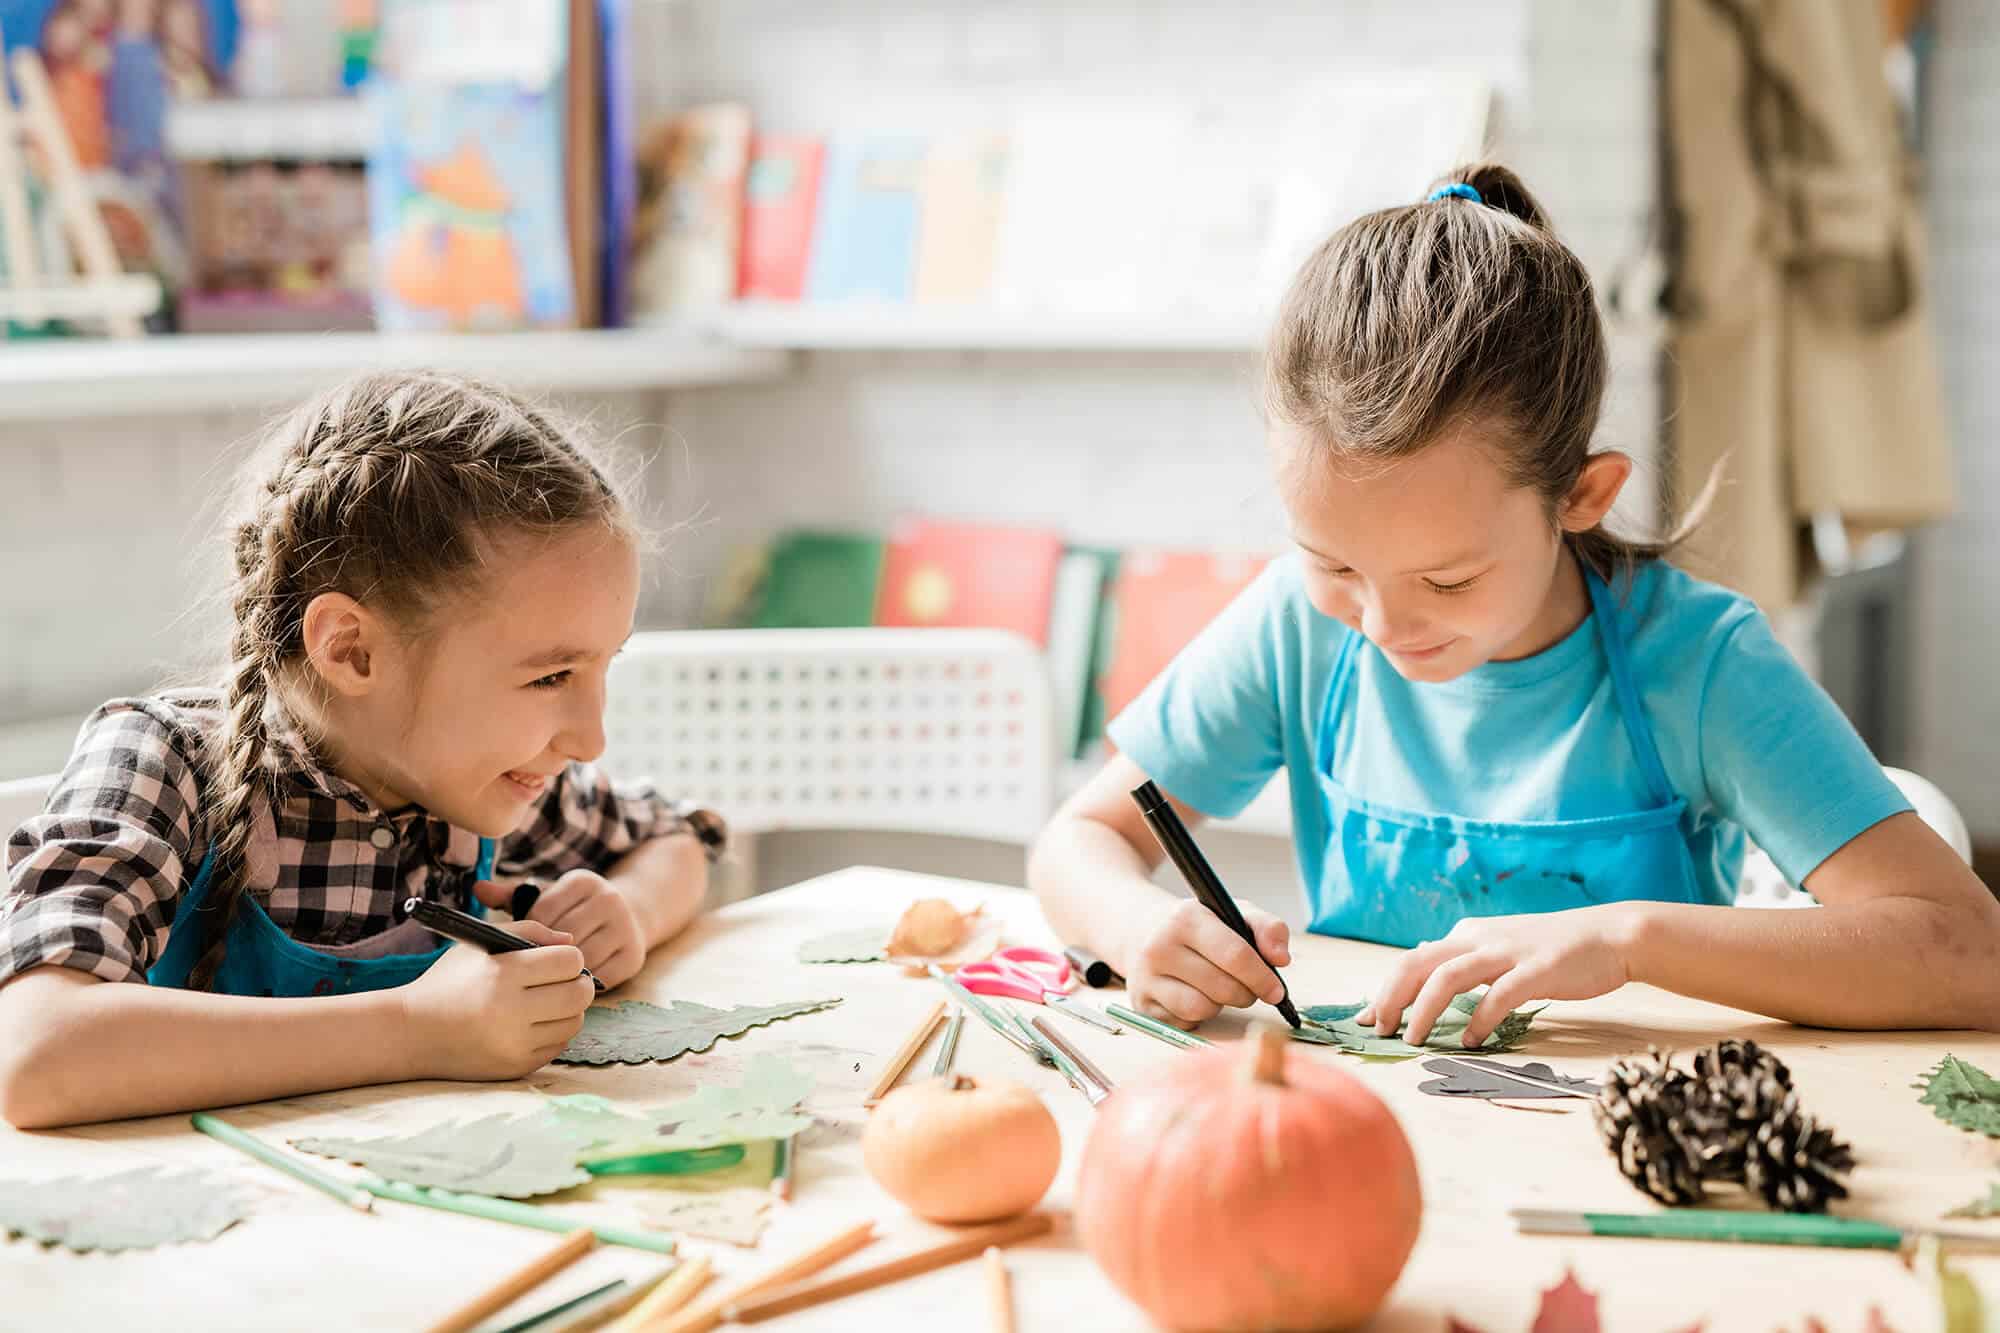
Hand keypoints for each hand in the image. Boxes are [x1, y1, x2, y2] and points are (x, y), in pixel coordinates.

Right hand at [401, 920, 593, 1079]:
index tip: (556, 961)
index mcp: (504, 974)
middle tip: (564, 981)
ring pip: (574, 1022)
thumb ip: (529, 932)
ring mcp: (514, 1044)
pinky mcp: (515, 1067)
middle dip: (578, 983)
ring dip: (568, 1009)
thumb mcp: (480, 944)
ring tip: (547, 1002)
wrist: (410, 1032)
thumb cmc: (449, 982)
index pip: (570, 961)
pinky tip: (532, 1024)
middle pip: (579, 994)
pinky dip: (553, 1033)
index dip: (568, 958)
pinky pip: (558, 1046)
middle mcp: (511, 1011)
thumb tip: (571, 944)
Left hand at [512, 869, 647, 989]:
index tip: (522, 947)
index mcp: (583, 881)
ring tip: (547, 980)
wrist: (630, 915)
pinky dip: (583, 985)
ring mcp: (625, 928)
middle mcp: (609, 900)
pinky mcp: (634, 956)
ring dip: (563, 974)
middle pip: (564, 938)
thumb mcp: (548, 897)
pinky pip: (601, 979)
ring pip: (583, 960)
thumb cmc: (574, 910)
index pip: (543, 914)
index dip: (528, 935)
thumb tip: (477, 888)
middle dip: (546, 956)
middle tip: (530, 971)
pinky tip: (570, 984)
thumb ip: (512, 895)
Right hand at [1121, 899, 1291, 1027]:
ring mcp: (1146, 978)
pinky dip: (1198, 1015)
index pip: (1234, 955)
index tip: (1277, 990)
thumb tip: (1281, 959)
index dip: (1262, 977)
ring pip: (1202, 1009)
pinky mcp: (1142, 1003)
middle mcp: (1159, 947)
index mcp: (1185, 918)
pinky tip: (1195, 995)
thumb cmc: (1197, 926)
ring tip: (1217, 987)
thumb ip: (1267, 928)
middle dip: (1246, 993)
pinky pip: (1184, 1022)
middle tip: (1249, 988)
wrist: (1141, 930)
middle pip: (1222, 988)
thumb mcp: (1232, 913)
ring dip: (1220, 1005)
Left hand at [1358, 907, 1636, 1047]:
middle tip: (1379, 1030)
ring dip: (1425, 1009)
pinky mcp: (1538, 969)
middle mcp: (1479, 939)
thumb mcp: (1498, 948)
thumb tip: (1422, 970)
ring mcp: (1508, 952)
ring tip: (1414, 1039)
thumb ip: (1463, 961)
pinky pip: (1499, 995)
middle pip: (1418, 964)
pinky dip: (1480, 1019)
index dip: (1384, 990)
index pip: (1413, 961)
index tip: (1365, 1020)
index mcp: (1467, 936)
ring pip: (1449, 976)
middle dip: (1392, 998)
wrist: (1610, 936)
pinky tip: (1472, 1041)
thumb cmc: (1552, 951)